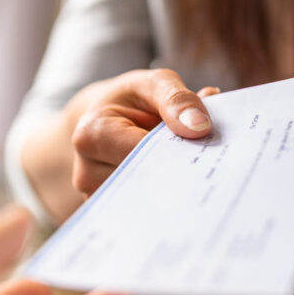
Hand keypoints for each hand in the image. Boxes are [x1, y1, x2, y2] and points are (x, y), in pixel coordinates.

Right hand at [67, 70, 219, 195]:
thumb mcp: (154, 83)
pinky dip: (166, 195)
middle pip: (145, 182)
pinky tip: (176, 178)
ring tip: (184, 161)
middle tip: (207, 157)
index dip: (177, 149)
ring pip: (148, 199)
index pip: (142, 154)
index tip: (206, 143)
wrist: (108, 118)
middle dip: (178, 169)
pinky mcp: (111, 211)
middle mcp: (86, 172)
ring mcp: (96, 196)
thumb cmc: (132, 99)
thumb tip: (200, 128)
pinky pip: (145, 209)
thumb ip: (177, 99)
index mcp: (91, 134)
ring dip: (174, 184)